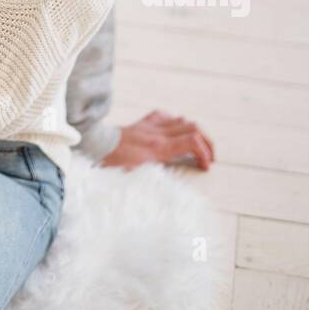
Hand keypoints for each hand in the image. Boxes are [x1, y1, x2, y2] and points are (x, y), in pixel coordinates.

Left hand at [100, 110, 214, 170]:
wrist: (98, 146)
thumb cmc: (116, 163)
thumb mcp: (138, 175)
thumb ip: (156, 178)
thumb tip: (169, 194)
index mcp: (159, 147)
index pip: (192, 142)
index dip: (204, 153)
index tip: (206, 167)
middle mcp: (158, 133)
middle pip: (193, 128)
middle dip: (207, 142)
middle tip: (210, 157)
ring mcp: (152, 125)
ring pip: (182, 120)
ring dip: (195, 132)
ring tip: (200, 146)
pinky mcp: (145, 122)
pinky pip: (166, 116)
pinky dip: (177, 122)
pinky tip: (178, 131)